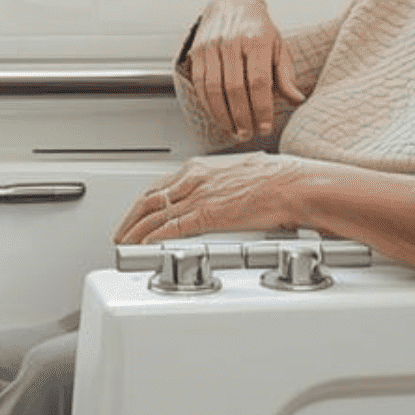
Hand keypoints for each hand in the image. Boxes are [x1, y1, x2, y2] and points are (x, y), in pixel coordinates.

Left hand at [115, 154, 308, 243]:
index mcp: (202, 168)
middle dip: (130, 217)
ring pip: (154, 214)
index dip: (144, 202)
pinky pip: (172, 228)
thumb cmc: (278, 180)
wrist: (294, 185)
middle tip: (121, 232)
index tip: (136, 213)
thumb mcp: (241, 173)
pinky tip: (144, 246)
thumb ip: (223, 184)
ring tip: (125, 243)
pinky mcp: (207, 216)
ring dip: (135, 230)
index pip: (160, 186)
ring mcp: (199, 197)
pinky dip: (154, 238)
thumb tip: (222, 193)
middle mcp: (194, 179)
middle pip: (149, 199)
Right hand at [186, 0, 304, 142]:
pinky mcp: (197, 52)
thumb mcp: (278, 47)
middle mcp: (232, 42)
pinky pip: (200, 85)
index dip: (262, 108)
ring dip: (223, 116)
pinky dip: (209, 106)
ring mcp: (211, 47)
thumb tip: (297, 99)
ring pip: (213, 89)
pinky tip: (219, 117)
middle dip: (242, 117)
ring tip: (234, 131)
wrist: (231, 6)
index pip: (259, 81)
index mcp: (257, 40)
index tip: (265, 126)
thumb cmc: (258, 30)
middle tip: (248, 134)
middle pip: (235, 88)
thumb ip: (286, 75)